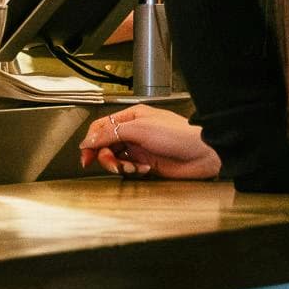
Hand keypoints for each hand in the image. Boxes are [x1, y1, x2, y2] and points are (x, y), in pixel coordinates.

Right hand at [80, 106, 220, 180]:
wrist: (202, 153)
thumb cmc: (178, 134)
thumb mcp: (140, 129)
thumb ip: (111, 134)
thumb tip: (88, 140)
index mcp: (131, 117)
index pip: (102, 127)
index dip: (91, 141)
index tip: (86, 156)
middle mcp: (134, 132)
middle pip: (106, 145)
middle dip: (106, 157)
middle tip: (112, 165)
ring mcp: (140, 149)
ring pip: (116, 159)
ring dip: (120, 166)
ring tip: (132, 168)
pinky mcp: (146, 164)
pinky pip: (128, 169)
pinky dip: (132, 172)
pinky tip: (144, 170)